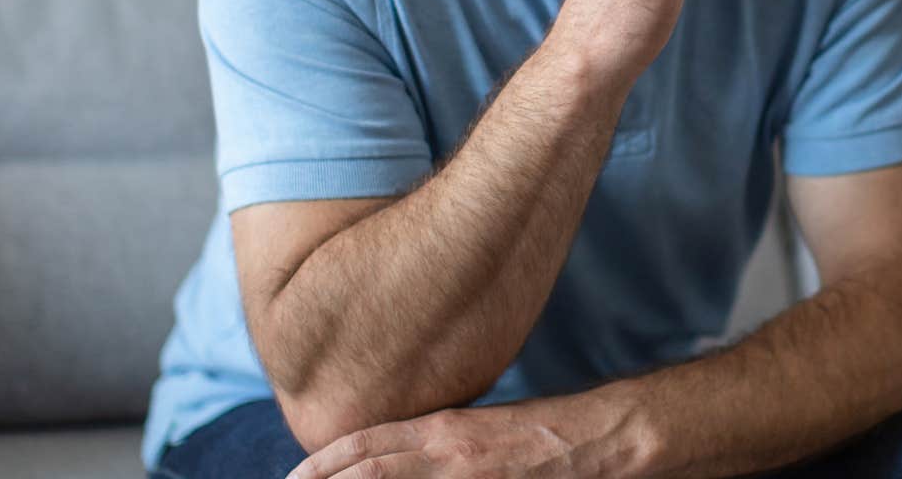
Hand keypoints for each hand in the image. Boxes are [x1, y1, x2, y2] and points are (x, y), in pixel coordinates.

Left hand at [286, 398, 639, 478]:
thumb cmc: (548, 436)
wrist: (607, 436)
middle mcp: (448, 450)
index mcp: (445, 428)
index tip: (295, 476)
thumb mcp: (484, 430)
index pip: (367, 444)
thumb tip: (401, 456)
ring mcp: (468, 475)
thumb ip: (440, 443)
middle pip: (366, 470)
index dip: (324, 463)